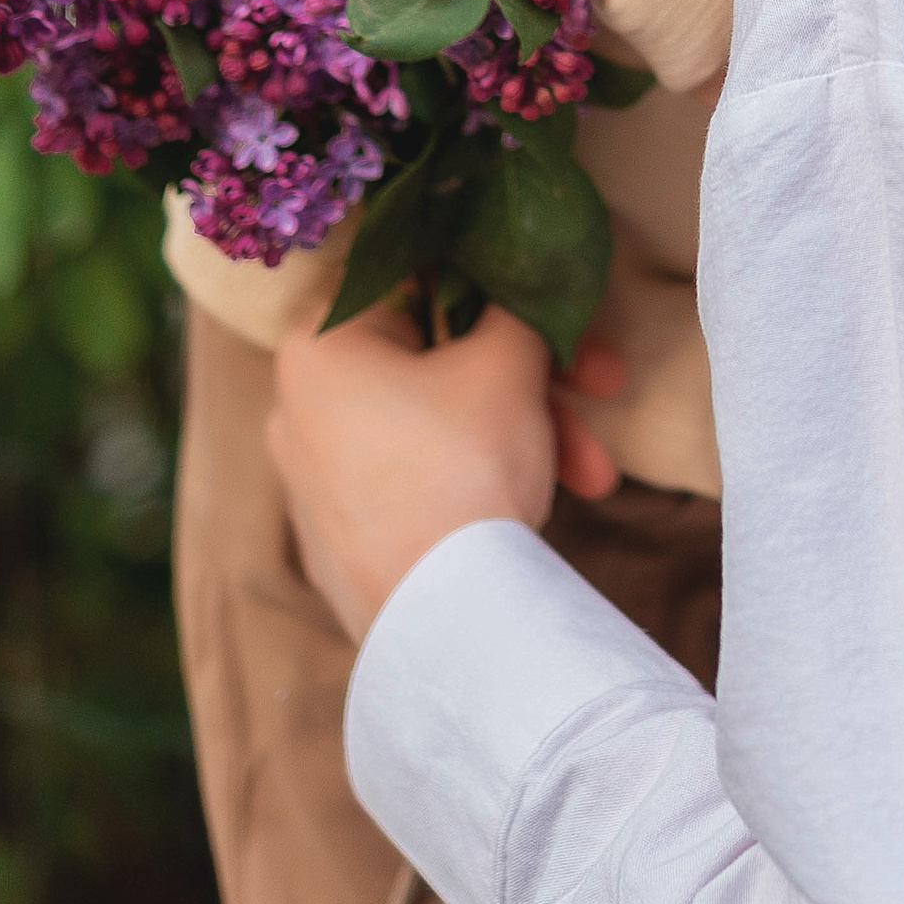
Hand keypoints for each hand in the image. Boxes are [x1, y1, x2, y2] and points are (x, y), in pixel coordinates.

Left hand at [268, 306, 624, 646]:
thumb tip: (519, 286)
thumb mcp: (509, 361)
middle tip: (604, 387)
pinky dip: (479, 479)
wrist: (443, 624)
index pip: (419, 279)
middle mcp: (299, 408)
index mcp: (318, 345)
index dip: (503, 287)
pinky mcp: (341, 543)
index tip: (561, 312)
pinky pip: (418, 481)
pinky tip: (542, 505)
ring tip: (595, 476)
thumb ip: (517, 304)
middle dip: (536, 377)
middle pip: (439, 361)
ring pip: (439, 425)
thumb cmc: (463, 467)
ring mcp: (315, 482)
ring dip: (527, 433)